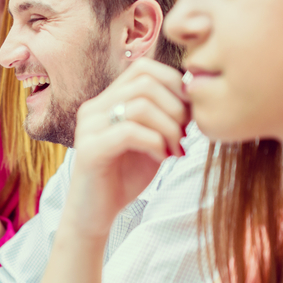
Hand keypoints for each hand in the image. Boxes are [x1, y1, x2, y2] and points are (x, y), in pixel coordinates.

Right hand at [66, 59, 189, 237]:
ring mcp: (88, 128)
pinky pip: (130, 132)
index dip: (173, 83)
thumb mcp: (151, 139)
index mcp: (107, 101)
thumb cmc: (125, 176)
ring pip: (140, 106)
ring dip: (169, 127)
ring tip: (176, 148)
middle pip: (144, 82)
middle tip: (185, 134)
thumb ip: (165, 116)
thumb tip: (193, 95)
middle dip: (176, 107)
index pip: (143, 69)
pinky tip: (162, 158)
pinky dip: (156, 143)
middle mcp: (94, 108)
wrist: (96, 214)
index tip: (188, 113)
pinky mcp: (89, 150)